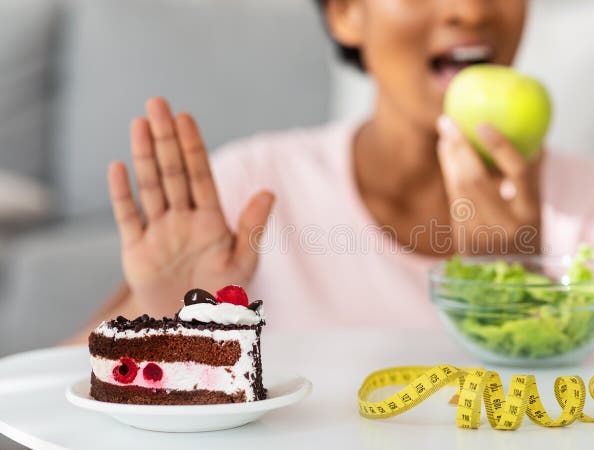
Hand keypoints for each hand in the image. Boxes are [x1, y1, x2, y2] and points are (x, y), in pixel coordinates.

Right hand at [107, 97, 273, 316]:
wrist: (193, 328)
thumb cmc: (222, 294)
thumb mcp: (243, 263)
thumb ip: (252, 228)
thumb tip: (268, 192)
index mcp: (211, 219)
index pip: (200, 175)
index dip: (192, 147)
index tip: (186, 117)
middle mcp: (183, 219)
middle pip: (173, 172)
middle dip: (166, 139)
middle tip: (158, 103)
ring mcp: (158, 231)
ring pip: (150, 187)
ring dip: (144, 155)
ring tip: (139, 123)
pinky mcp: (136, 249)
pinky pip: (127, 216)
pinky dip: (121, 194)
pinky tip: (117, 167)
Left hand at [436, 116, 541, 254]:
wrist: (517, 278)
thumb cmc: (529, 230)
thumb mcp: (537, 205)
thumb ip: (531, 172)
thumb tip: (532, 131)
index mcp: (533, 214)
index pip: (518, 174)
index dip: (500, 147)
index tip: (482, 124)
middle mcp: (507, 229)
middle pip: (476, 181)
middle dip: (458, 148)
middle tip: (447, 121)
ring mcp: (482, 240)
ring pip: (458, 190)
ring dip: (448, 159)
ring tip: (447, 135)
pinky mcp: (463, 244)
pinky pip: (454, 202)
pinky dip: (449, 177)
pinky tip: (448, 158)